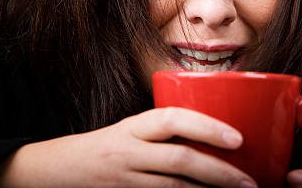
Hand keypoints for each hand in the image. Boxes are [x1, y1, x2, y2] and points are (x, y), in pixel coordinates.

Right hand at [0, 107, 256, 186]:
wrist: (51, 172)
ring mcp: (123, 180)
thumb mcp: (130, 131)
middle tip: (250, 182)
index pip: (172, 119)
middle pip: (178, 160)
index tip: (238, 138)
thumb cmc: (104, 148)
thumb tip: (216, 128)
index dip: (207, 127)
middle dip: (219, 172)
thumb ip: (164, 131)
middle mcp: (128, 152)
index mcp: (133, 127)